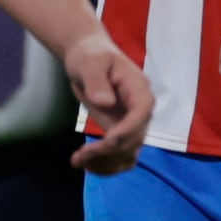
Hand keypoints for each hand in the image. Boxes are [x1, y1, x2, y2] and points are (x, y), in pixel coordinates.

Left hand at [65, 31, 155, 173]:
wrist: (88, 58)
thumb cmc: (90, 55)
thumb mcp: (89, 63)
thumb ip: (96, 81)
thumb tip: (105, 102)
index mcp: (138, 88)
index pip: (142, 113)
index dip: (128, 130)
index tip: (107, 142)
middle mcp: (140, 109)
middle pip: (135, 138)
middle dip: (108, 152)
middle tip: (78, 158)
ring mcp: (132, 123)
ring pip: (129, 153)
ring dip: (106, 163)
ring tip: (78, 162)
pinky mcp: (122, 133)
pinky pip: (121, 156)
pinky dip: (106, 165)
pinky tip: (86, 164)